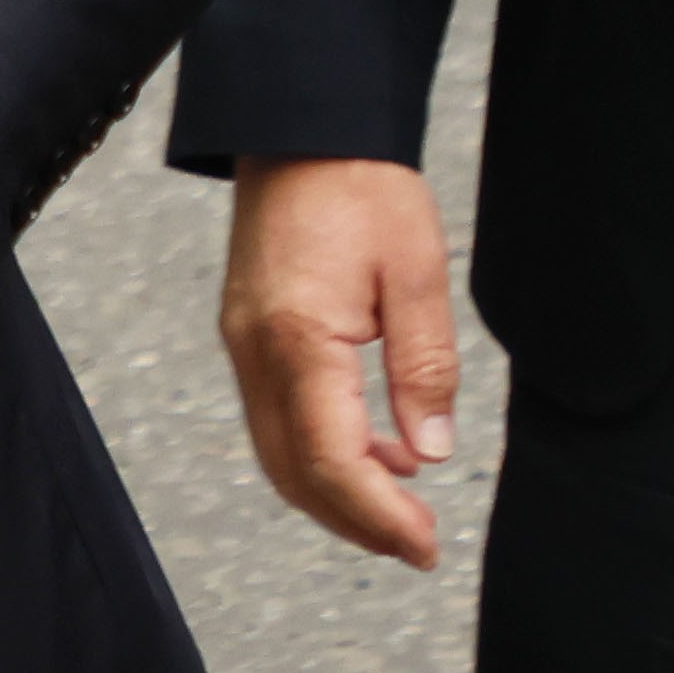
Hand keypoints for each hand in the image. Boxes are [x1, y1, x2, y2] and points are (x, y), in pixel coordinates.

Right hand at [220, 156, 460, 566]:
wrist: (301, 127)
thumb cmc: (360, 185)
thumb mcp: (416, 271)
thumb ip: (424, 366)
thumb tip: (430, 451)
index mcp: (298, 339)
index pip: (332, 460)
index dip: (378, 516)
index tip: (424, 544)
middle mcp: (256, 352)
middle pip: (294, 474)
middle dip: (354, 522)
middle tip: (416, 545)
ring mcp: (243, 346)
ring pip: (279, 454)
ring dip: (336, 493)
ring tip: (401, 510)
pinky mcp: (248, 335)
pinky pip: (276, 419)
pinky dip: (320, 452)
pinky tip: (375, 449)